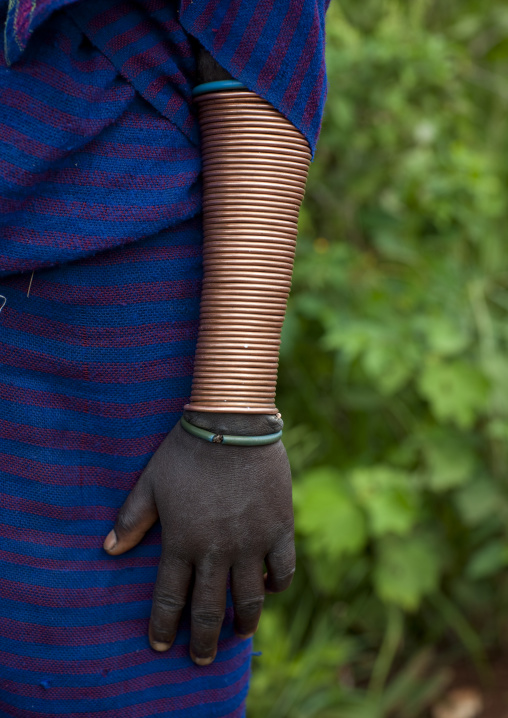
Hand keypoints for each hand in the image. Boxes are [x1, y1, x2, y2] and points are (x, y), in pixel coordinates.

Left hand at [103, 411, 294, 664]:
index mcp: (182, 542)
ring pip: (249, 598)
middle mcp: (217, 551)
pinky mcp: (279, 528)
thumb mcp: (152, 482)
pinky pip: (282, 569)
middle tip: (201, 659)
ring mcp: (251, 543)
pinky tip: (270, 589)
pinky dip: (276, 585)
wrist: (233, 425)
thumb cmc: (187, 451)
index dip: (163, 625)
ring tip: (240, 634)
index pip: (170, 598)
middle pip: (210, 610)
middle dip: (203, 641)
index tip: (160, 645)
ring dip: (243, 622)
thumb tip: (109, 550)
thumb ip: (132, 518)